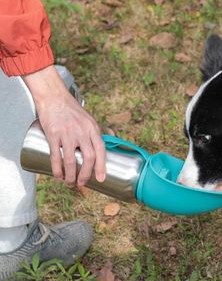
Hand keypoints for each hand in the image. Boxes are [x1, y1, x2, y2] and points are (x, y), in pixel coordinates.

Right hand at [23, 65, 105, 186]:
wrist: (54, 97)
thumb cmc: (72, 110)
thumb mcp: (90, 120)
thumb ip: (97, 133)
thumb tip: (110, 143)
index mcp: (92, 129)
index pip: (101, 150)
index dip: (102, 166)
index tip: (101, 179)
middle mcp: (82, 132)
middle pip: (88, 158)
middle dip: (86, 174)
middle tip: (82, 183)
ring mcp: (67, 133)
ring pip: (71, 160)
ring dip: (70, 175)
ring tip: (69, 183)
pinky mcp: (53, 134)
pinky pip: (56, 155)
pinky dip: (57, 168)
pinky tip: (58, 176)